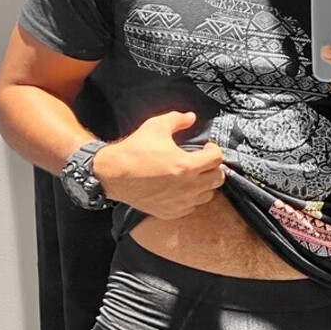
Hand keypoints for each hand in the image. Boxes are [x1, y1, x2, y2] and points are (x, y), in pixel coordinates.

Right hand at [93, 111, 226, 219]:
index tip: (206, 147)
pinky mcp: (171, 213)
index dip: (214, 150)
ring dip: (204, 183)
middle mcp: (187, 187)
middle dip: (213, 167)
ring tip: (192, 175)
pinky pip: (192, 207)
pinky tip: (181, 188)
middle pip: (217, 179)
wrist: (113, 174)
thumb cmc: (134, 150)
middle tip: (202, 161)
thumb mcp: (156, 126)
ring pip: (207, 195)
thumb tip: (191, 117)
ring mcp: (180, 202)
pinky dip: (191, 198)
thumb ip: (177, 119)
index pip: (217, 159)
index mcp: (186, 165)